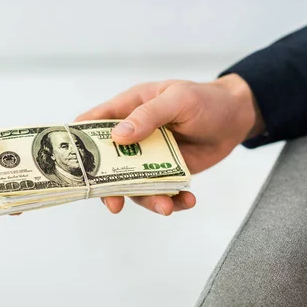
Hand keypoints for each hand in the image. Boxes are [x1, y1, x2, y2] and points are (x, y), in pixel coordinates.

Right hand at [77, 74, 264, 215]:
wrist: (237, 117)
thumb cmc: (205, 99)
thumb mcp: (178, 99)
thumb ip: (148, 115)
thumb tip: (118, 136)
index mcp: (127, 110)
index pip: (92, 125)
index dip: (77, 144)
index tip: (69, 166)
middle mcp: (132, 136)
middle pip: (107, 165)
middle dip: (108, 187)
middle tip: (114, 204)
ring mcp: (148, 157)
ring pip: (134, 184)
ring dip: (147, 199)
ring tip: (166, 207)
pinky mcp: (167, 172)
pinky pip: (161, 191)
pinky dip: (172, 200)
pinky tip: (187, 200)